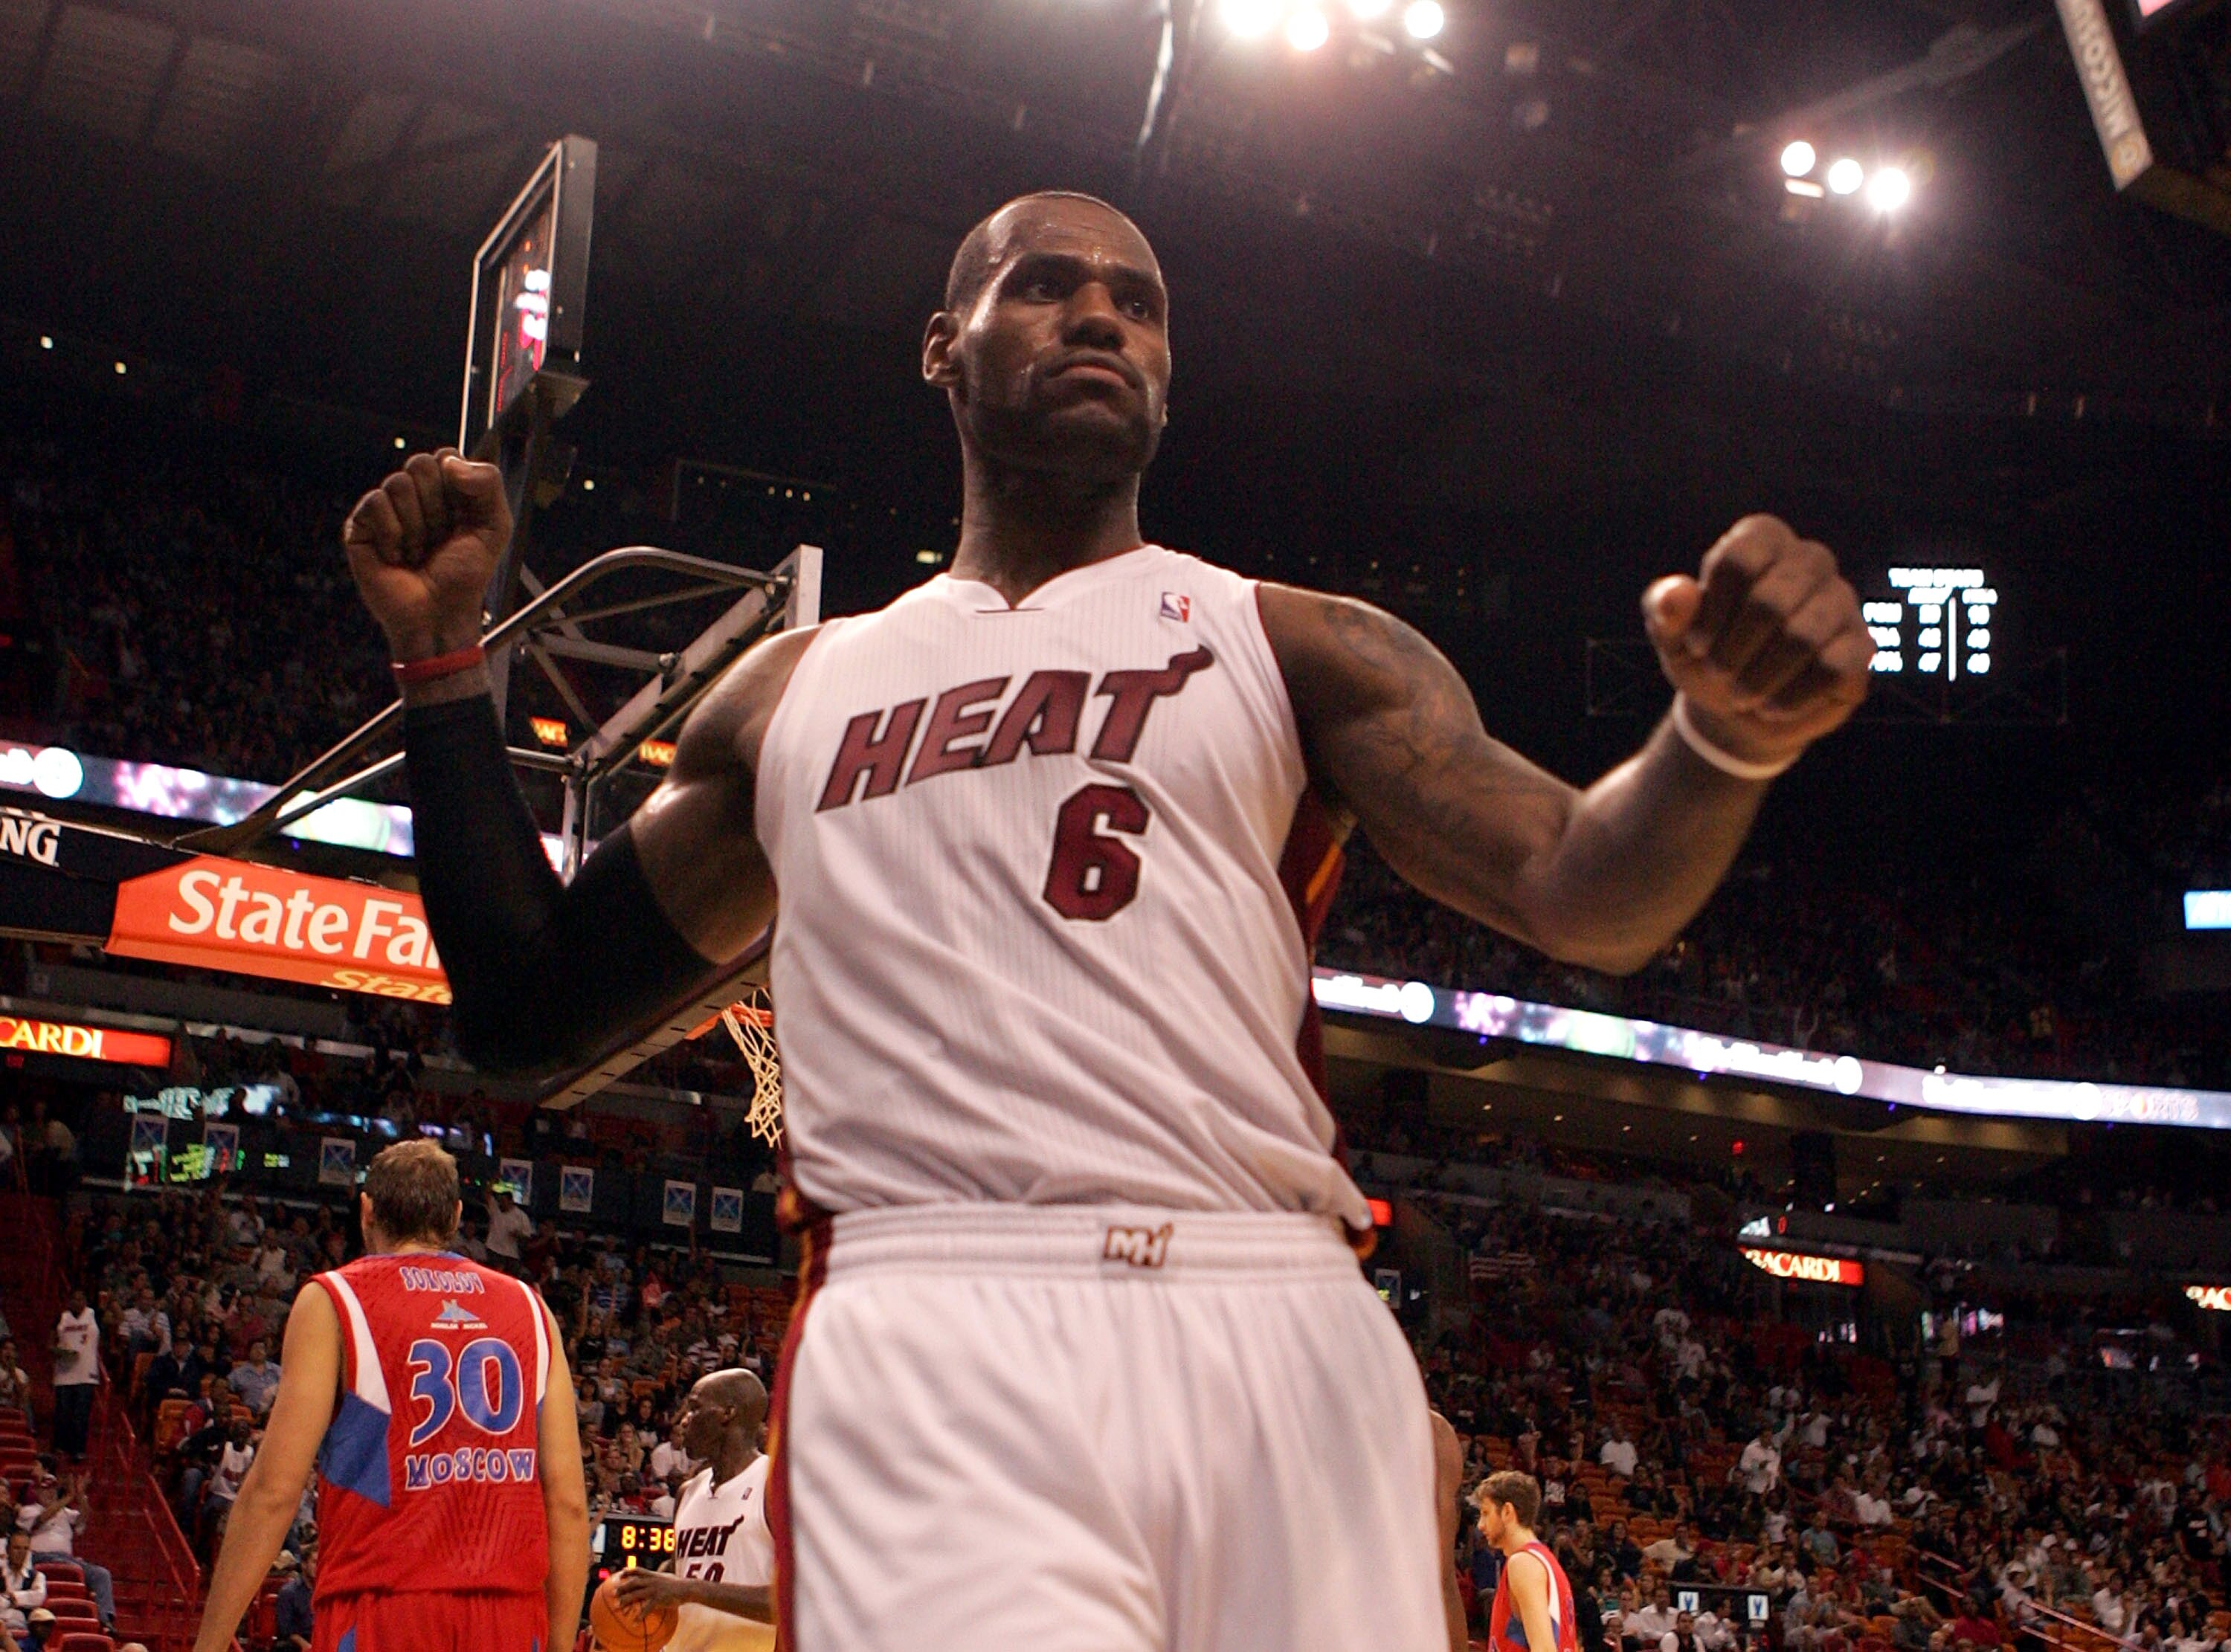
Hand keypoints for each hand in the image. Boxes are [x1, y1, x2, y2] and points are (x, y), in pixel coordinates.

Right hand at [340, 448, 510, 661]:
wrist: (439, 613)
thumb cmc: (465, 574)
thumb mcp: (495, 526)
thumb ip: (488, 483)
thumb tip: (449, 462)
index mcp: (445, 490)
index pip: (445, 456)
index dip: (457, 485)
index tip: (463, 516)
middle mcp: (414, 495)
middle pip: (420, 464)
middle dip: (437, 506)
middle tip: (440, 537)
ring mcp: (386, 509)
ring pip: (398, 484)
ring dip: (417, 526)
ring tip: (419, 551)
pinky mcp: (360, 525)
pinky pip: (376, 503)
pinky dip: (393, 534)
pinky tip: (397, 556)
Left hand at [610, 1568, 692, 1611]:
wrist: (688, 1588)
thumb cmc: (679, 1583)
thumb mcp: (668, 1576)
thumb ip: (661, 1574)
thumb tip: (660, 1571)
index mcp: (654, 1575)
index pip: (638, 1570)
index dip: (628, 1571)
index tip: (620, 1575)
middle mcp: (652, 1580)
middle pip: (633, 1582)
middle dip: (622, 1588)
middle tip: (613, 1593)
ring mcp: (655, 1589)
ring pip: (636, 1594)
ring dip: (626, 1600)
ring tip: (618, 1606)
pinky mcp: (659, 1598)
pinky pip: (647, 1608)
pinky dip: (640, 1616)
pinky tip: (635, 1622)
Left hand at [1643, 515, 1871, 767]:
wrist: (1736, 708)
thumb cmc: (1705, 654)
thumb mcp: (1673, 634)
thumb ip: (1666, 609)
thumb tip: (1678, 593)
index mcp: (1763, 540)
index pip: (1739, 559)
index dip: (1712, 611)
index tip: (1697, 643)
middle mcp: (1811, 560)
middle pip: (1770, 602)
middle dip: (1732, 652)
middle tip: (1717, 674)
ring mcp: (1843, 601)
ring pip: (1803, 638)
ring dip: (1759, 679)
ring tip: (1741, 695)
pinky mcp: (1861, 646)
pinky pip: (1832, 670)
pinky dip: (1791, 698)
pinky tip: (1772, 706)